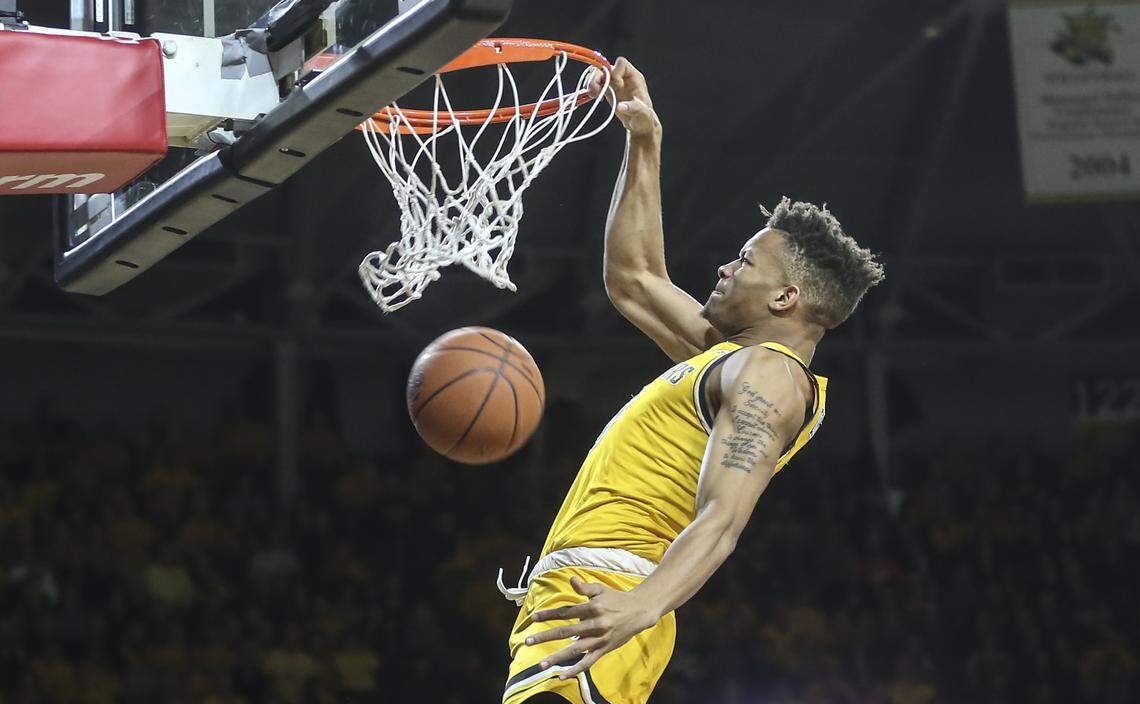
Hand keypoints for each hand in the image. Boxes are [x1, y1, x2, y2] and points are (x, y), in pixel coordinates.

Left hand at [525, 576, 659, 678]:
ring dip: (557, 657)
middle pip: (566, 632)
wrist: (639, 612)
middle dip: (545, 637)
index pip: (566, 612)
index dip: (549, 615)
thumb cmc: (616, 599)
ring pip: (575, 650)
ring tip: (541, 664)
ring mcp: (600, 639)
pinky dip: (575, 669)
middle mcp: (595, 624)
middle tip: (527, 641)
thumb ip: (585, 587)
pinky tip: (562, 674)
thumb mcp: (601, 590)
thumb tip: (571, 580)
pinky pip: (588, 661)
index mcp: (592, 607)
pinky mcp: (604, 649)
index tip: (533, 619)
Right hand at [588, 57, 660, 136]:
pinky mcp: (607, 90)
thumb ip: (634, 108)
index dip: (616, 72)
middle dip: (597, 77)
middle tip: (598, 92)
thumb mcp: (643, 114)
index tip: (619, 87)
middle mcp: (622, 76)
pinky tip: (594, 97)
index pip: (622, 63)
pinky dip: (590, 88)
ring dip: (591, 82)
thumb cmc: (645, 117)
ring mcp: (613, 83)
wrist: (639, 125)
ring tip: (594, 95)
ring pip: (597, 73)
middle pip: (605, 66)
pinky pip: (594, 83)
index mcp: (634, 76)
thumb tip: (620, 106)